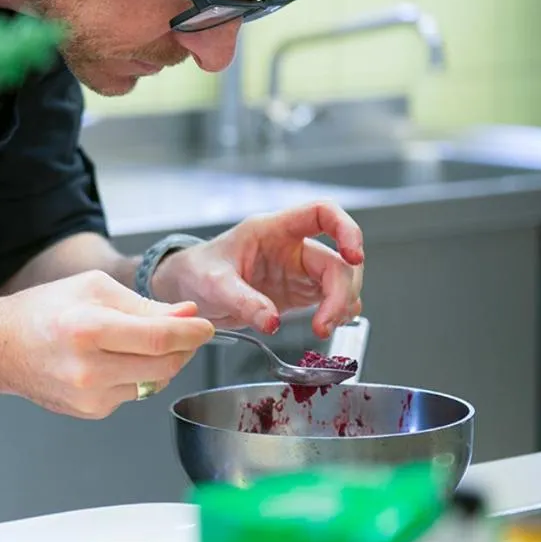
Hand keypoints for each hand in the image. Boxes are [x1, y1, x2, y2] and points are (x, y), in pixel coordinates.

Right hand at [0, 270, 215, 418]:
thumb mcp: (92, 288)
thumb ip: (143, 304)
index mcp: (88, 329)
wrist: (1, 347)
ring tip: (139, 342)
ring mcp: (90, 396)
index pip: (159, 338)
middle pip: (164, 365)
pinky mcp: (91, 411)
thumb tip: (185, 314)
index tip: (204, 326)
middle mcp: (89, 368)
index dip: (190, 332)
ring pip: (154, 382)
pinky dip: (136, 376)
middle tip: (184, 331)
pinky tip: (113, 361)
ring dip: (162, 363)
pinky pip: (133, 393)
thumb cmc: (42, 311)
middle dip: (184, 347)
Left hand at [152, 200, 364, 339]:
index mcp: (272, 229)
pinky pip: (330, 299)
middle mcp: (292, 247)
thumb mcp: (211, 284)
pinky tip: (323, 327)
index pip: (322, 213)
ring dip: (342, 306)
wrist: (186, 290)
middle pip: (338, 259)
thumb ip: (241, 300)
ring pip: (340, 281)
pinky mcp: (298, 293)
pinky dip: (335, 314)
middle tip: (325, 323)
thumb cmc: (196, 272)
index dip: (346, 229)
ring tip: (322, 329)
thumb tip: (272, 322)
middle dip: (342, 291)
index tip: (354, 257)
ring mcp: (298, 270)